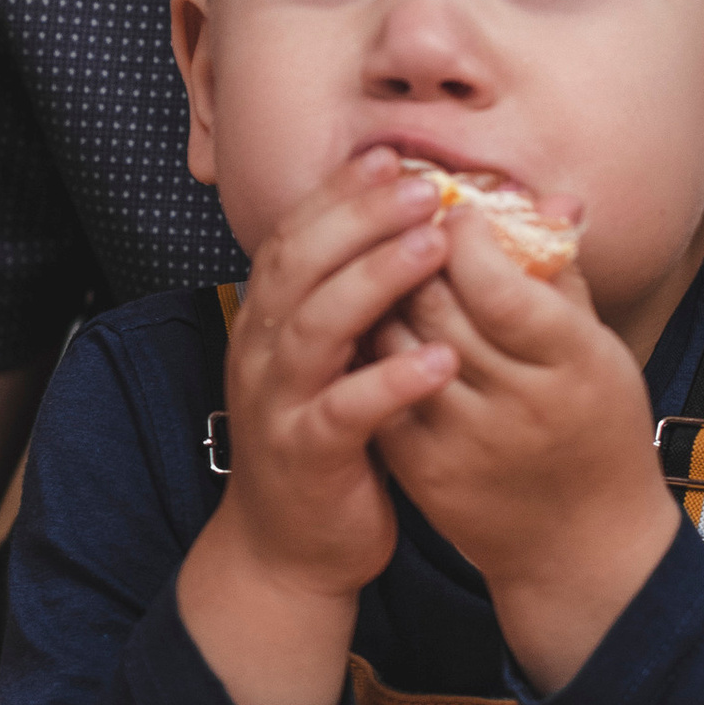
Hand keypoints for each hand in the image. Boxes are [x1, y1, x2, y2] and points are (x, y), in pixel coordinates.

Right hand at [175, 152, 462, 704]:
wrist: (290, 548)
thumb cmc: (331, 441)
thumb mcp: (342, 359)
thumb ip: (366, 301)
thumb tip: (425, 229)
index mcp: (272, 319)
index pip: (298, 236)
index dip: (341, 194)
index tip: (393, 156)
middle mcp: (264, 350)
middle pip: (303, 264)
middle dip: (361, 217)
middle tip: (423, 185)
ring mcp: (279, 402)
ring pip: (317, 326)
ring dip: (375, 279)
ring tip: (435, 247)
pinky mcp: (306, 455)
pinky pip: (345, 412)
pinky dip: (389, 382)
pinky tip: (439, 360)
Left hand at [371, 201, 677, 694]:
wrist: (581, 544)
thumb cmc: (599, 429)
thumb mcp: (599, 350)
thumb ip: (564, 274)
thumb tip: (546, 197)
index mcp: (574, 363)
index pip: (498, 286)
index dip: (465, 236)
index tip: (454, 209)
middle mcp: (520, 405)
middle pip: (437, 308)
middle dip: (410, 253)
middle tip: (403, 222)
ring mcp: (466, 442)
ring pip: (395, 345)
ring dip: (381, 296)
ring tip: (381, 264)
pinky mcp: (425, 471)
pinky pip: (378, 392)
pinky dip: (369, 350)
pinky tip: (371, 324)